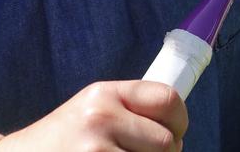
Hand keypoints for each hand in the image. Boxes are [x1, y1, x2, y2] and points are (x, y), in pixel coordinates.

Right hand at [0, 81, 186, 151]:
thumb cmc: (61, 140)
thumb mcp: (91, 110)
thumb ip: (129, 110)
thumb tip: (178, 127)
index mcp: (104, 94)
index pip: (168, 99)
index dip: (179, 121)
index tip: (174, 133)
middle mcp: (100, 118)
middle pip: (167, 142)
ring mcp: (94, 151)